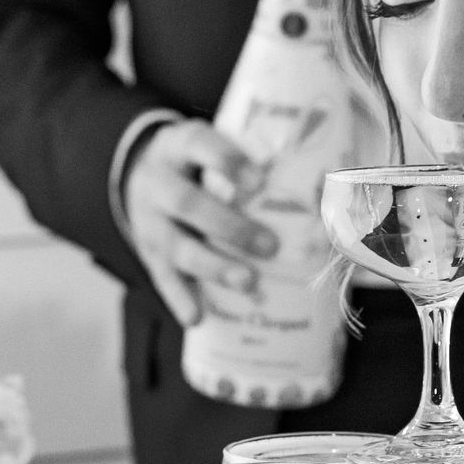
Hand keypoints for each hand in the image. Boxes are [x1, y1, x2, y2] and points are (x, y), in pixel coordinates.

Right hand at [122, 118, 275, 328]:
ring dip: (213, 267)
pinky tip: (198, 318)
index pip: (199, 145)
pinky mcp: (148, 253)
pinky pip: (161, 278)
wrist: (139, 172)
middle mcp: (157, 182)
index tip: (260, 180)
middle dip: (229, 227)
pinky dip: (180, 298)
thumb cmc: (197, 162)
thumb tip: (325, 185)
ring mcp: (147, 220)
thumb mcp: (211, 146)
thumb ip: (252, 161)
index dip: (227, 162)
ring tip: (248, 282)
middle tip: (270, 245)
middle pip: (187, 203)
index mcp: (178, 146)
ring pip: (175, 246)